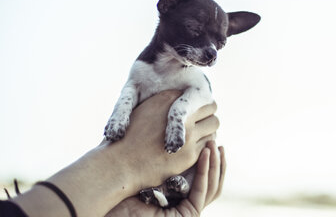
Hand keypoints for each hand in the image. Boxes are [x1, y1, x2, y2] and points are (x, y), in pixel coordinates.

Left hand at [106, 141, 225, 216]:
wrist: (111, 210)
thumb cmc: (121, 193)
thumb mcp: (148, 174)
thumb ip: (162, 161)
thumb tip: (174, 133)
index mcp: (178, 198)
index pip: (201, 177)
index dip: (209, 160)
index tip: (210, 138)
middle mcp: (185, 205)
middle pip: (212, 182)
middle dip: (218, 161)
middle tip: (218, 141)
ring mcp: (188, 211)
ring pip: (213, 186)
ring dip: (215, 164)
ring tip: (215, 144)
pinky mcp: (189, 215)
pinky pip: (202, 190)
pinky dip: (205, 171)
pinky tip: (206, 154)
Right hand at [109, 90, 219, 191]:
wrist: (120, 163)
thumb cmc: (128, 137)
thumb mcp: (143, 109)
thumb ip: (162, 104)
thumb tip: (176, 102)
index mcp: (168, 98)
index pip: (196, 94)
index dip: (198, 103)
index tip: (196, 109)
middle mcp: (181, 114)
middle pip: (211, 107)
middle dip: (208, 113)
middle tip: (204, 120)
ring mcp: (187, 134)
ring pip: (214, 125)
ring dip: (210, 128)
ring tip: (203, 133)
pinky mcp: (190, 153)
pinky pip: (209, 144)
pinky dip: (206, 144)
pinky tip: (199, 146)